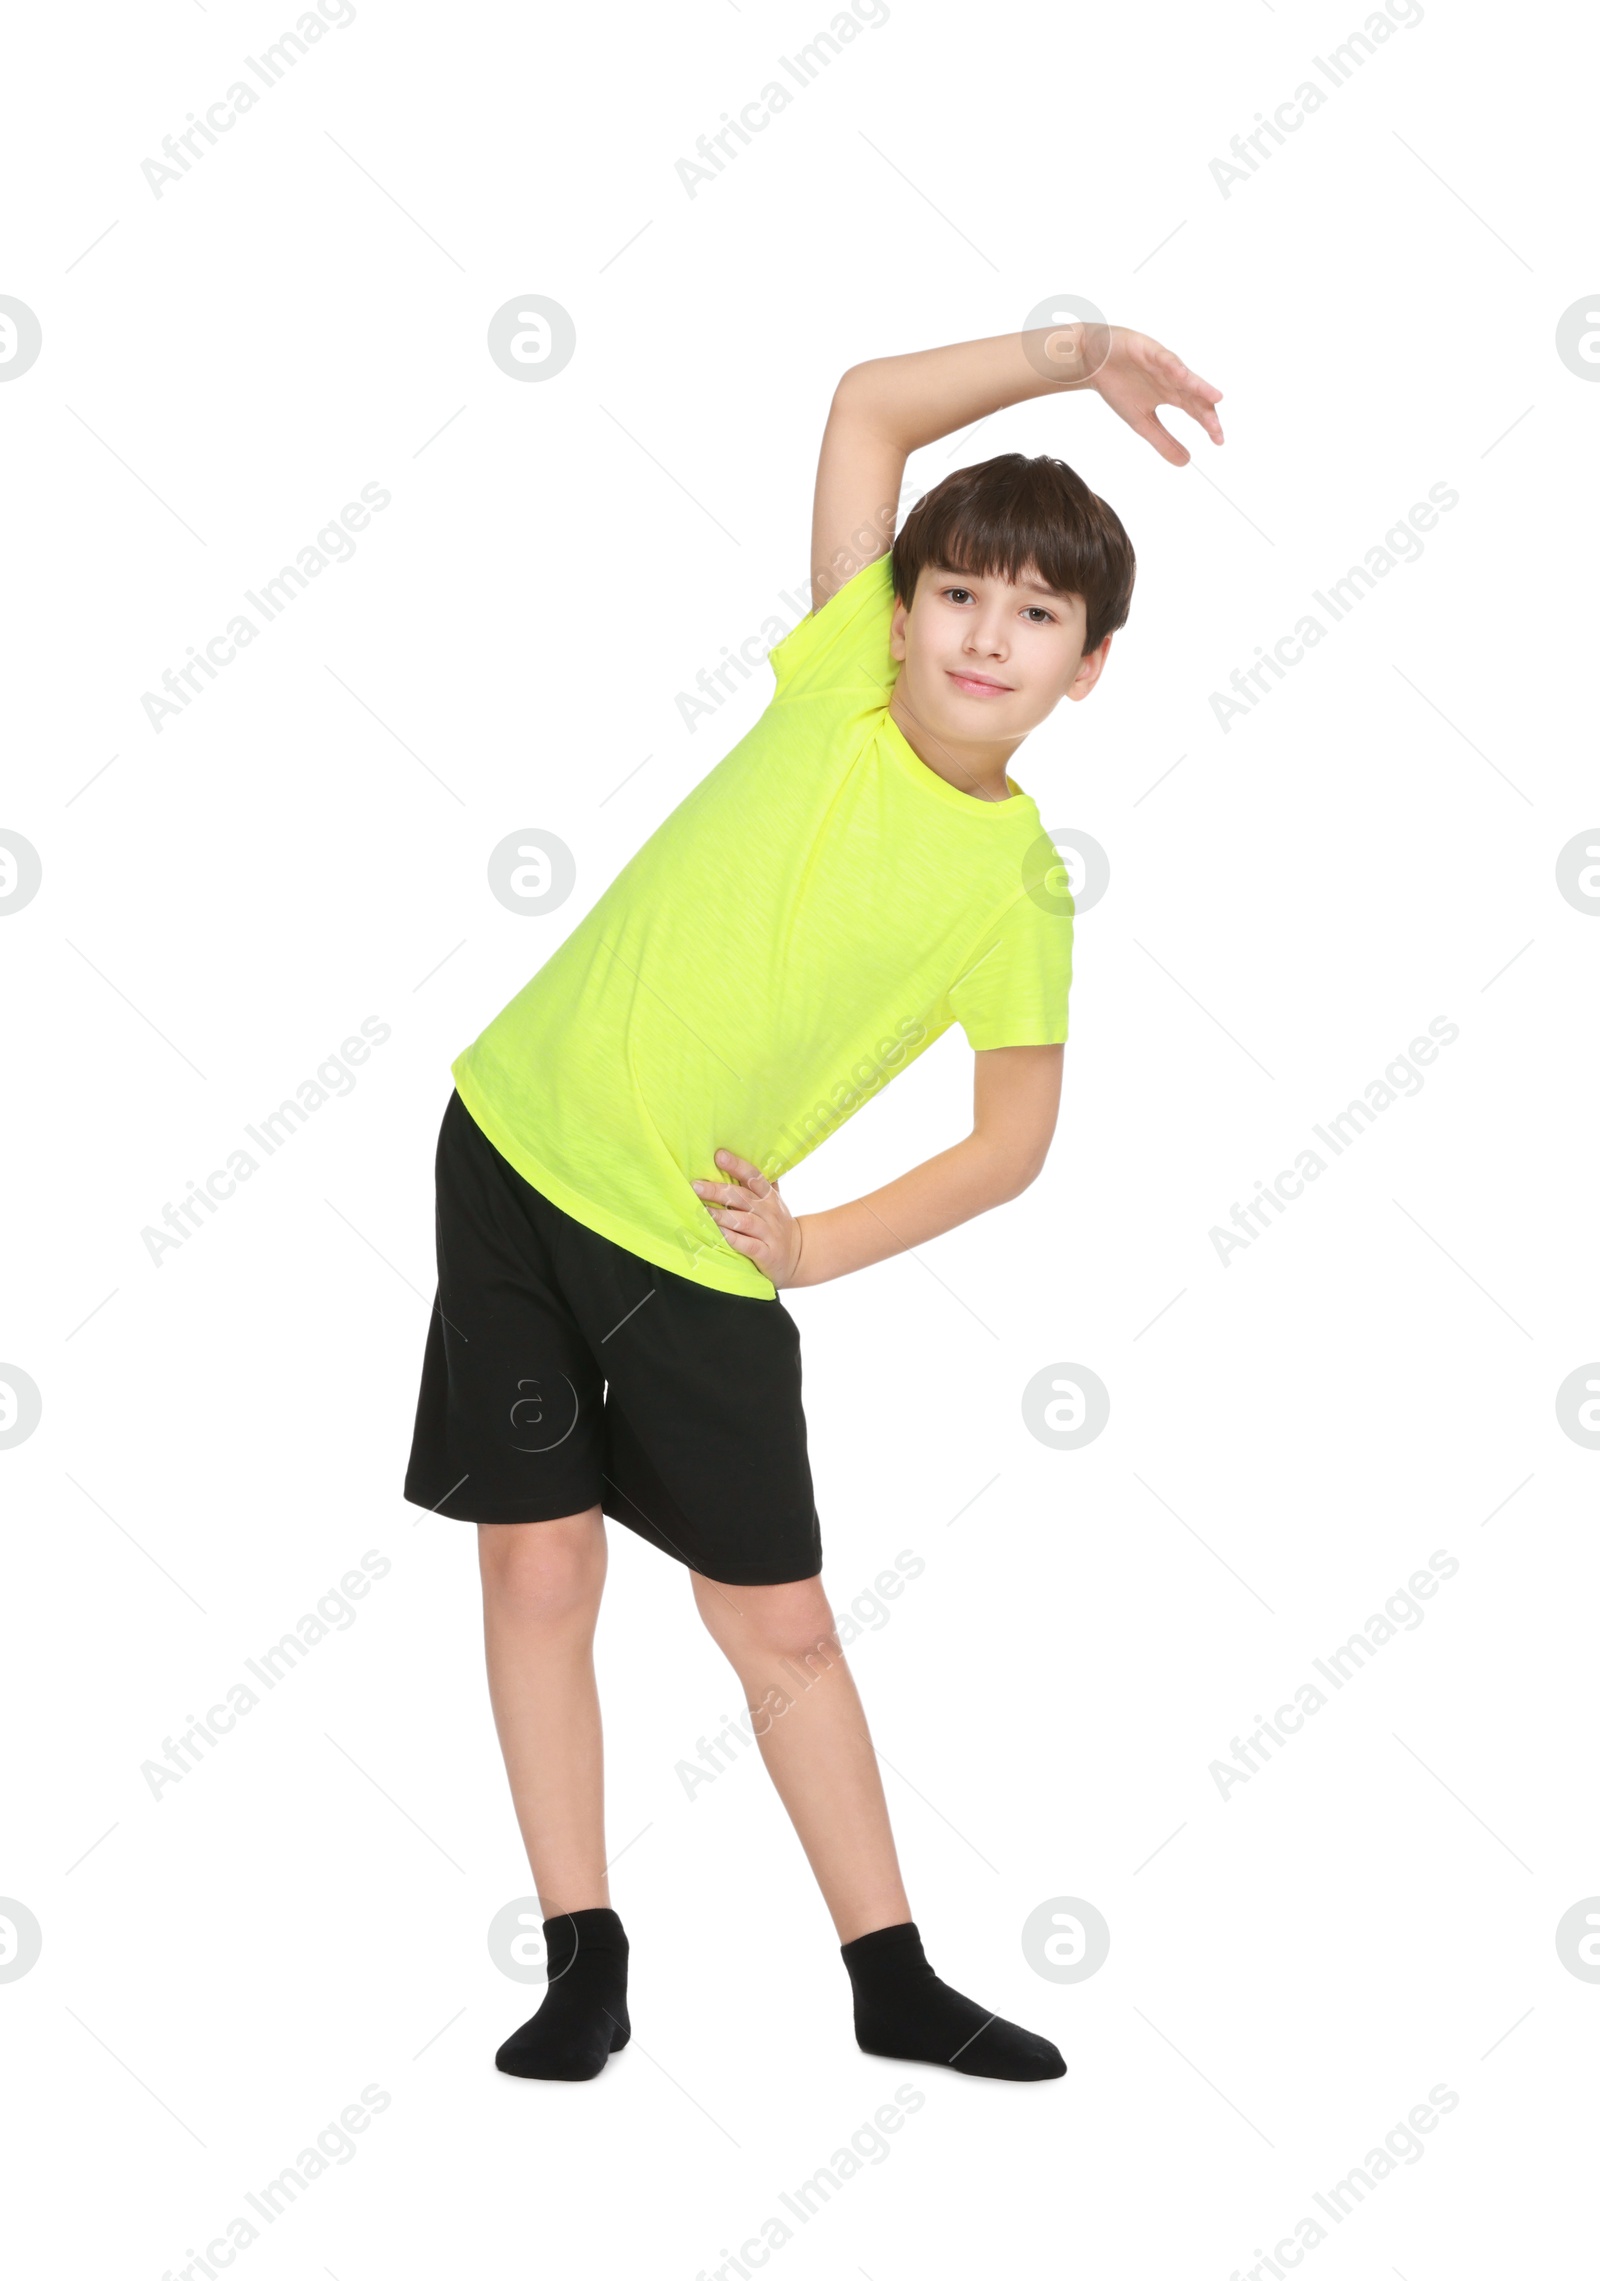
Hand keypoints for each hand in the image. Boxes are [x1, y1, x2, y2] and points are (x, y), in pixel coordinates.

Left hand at [690, 1149, 804, 1288]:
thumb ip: (760, 1183)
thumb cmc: (776, 1224)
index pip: (754, 1176)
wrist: (797, 1254)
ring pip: (744, 1221)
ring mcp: (769, 1233)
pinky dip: (734, 1239)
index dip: (737, 1165)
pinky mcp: (766, 1253)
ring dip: (723, 1216)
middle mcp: (770, 1212)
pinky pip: (749, 1245)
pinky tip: (720, 1234)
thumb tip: (745, 1155)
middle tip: (696, 1185)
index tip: (719, 1155)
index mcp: (769, 1196)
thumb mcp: (772, 1201)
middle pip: (743, 1197)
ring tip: (703, 1211)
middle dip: (718, 1190)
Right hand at [1049, 322, 1223, 466]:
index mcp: (1172, 394)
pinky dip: (1172, 366)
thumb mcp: (1141, 421)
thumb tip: (1185, 462)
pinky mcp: (1148, 349)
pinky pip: (1163, 358)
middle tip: (1216, 430)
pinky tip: (1182, 375)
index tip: (1218, 441)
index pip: (1196, 410)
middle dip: (1206, 412)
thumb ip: (1163, 440)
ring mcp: (1162, 363)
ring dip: (1199, 387)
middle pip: (1195, 396)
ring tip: (1215, 398)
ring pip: (1184, 376)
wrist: (1093, 362)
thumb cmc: (1117, 386)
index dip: (1208, 424)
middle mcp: (1172, 379)